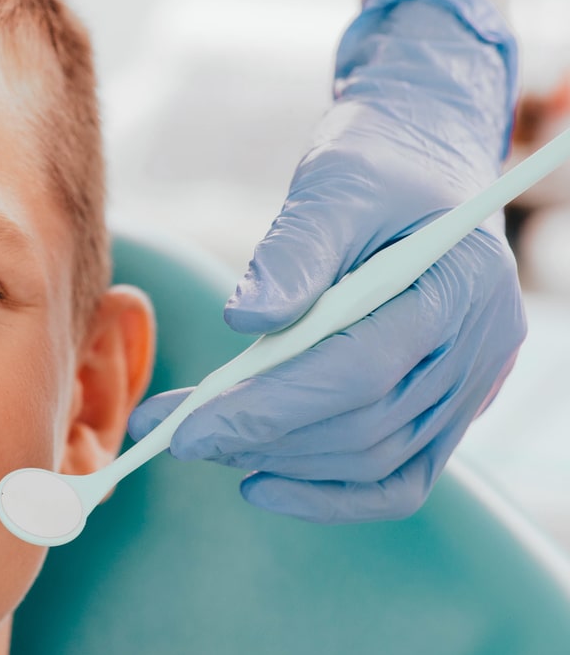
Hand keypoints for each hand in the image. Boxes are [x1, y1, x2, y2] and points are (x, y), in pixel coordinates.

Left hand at [128, 0, 523, 521]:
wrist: (418, 162)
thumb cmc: (373, 164)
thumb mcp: (331, 186)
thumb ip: (293, 251)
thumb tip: (243, 318)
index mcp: (459, 285)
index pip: (358, 370)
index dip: (268, 407)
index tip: (185, 427)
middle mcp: (481, 346)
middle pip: (364, 425)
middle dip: (260, 438)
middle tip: (174, 435)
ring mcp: (474, 385)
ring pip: (375, 458)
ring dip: (282, 461)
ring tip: (205, 441)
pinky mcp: (450, 409)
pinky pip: (397, 477)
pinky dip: (330, 492)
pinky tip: (260, 480)